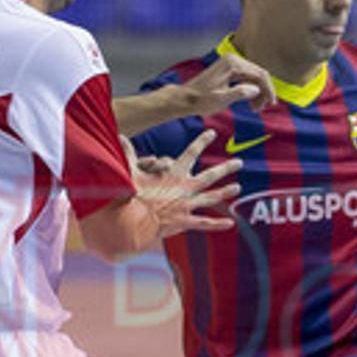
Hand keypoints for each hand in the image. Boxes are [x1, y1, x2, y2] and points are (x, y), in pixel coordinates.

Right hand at [126, 130, 241, 240]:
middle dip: (226, 168)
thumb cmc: (131, 195)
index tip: (211, 133)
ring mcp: (187, 204)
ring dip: (225, 192)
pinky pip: (205, 223)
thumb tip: (118, 136)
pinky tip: (231, 223)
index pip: (191, 153)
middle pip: (210, 175)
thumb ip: (128, 154)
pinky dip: (218, 224)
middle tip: (239, 162)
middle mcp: (185, 187)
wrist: (134, 219)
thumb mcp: (130, 171)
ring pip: (212, 197)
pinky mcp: (186, 221)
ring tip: (237, 188)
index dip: (202, 141)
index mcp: (174, 173)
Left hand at [182, 52, 275, 113]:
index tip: (271, 104)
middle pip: (258, 74)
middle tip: (260, 109)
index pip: (260, 75)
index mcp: (233, 64)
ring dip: (258, 92)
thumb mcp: (221, 99)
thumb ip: (239, 93)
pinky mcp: (229, 69)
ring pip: (253, 77)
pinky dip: (250, 89)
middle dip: (263, 92)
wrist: (186, 98)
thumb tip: (256, 90)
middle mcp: (233, 59)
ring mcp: (231, 63)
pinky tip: (250, 101)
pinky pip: (246, 77)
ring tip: (255, 108)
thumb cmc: (202, 100)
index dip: (268, 90)